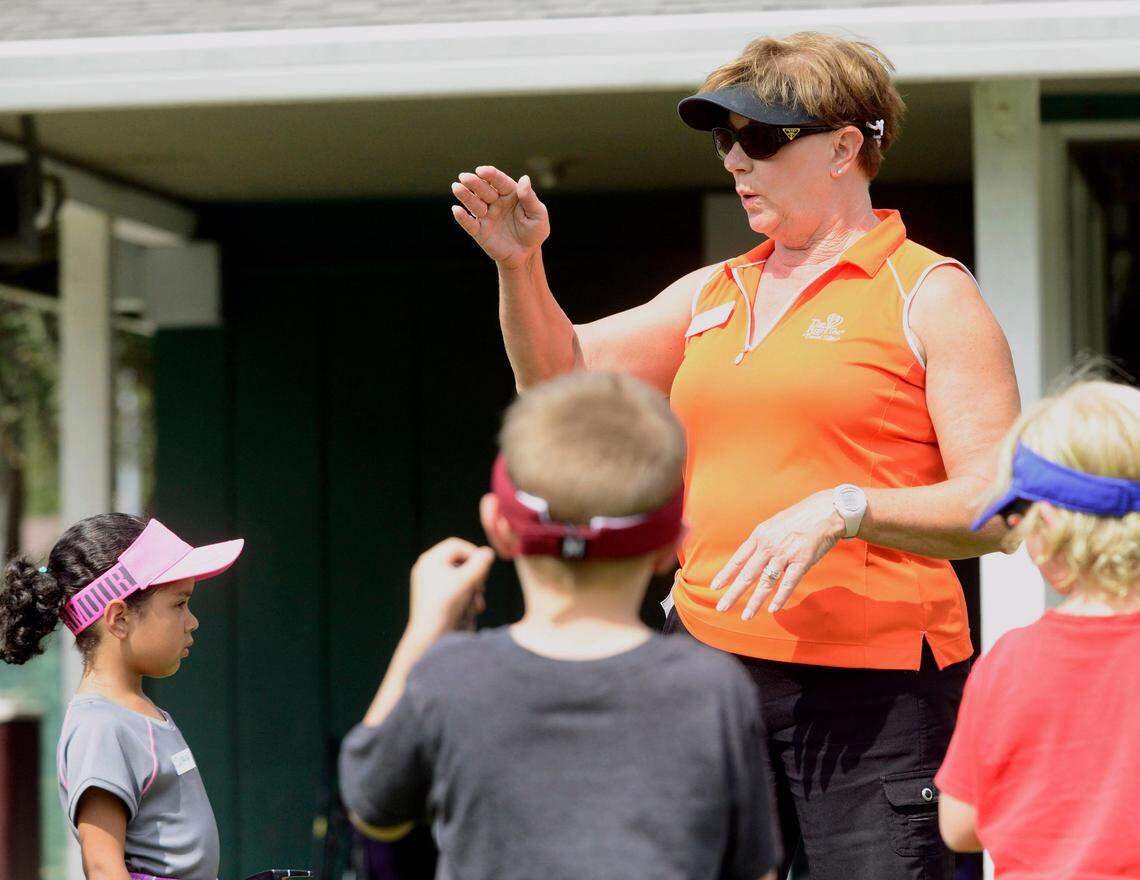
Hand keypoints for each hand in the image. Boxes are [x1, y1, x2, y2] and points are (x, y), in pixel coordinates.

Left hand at [408, 538, 493, 636]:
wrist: (429, 636)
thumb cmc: (446, 605)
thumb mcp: (467, 581)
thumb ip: (480, 564)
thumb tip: (488, 553)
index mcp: (430, 560)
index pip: (456, 545)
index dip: (474, 553)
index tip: (486, 567)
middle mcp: (427, 569)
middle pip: (458, 561)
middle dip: (475, 574)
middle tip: (482, 586)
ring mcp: (429, 584)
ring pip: (458, 577)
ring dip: (473, 588)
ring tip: (477, 603)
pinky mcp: (433, 598)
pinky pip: (453, 590)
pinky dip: (465, 597)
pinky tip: (471, 610)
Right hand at [450, 166, 549, 268]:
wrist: (526, 255)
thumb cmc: (534, 232)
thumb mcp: (538, 215)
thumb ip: (530, 198)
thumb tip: (524, 178)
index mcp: (510, 193)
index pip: (499, 181)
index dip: (490, 175)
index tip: (481, 171)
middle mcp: (495, 201)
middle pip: (483, 189)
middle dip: (475, 183)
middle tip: (465, 178)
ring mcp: (486, 216)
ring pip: (474, 203)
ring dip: (465, 196)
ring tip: (456, 188)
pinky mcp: (479, 231)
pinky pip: (469, 224)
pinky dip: (462, 217)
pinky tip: (456, 210)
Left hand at [711, 491, 845, 618]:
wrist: (825, 511)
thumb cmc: (799, 518)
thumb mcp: (773, 525)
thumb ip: (761, 541)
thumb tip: (750, 556)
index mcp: (759, 536)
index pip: (738, 559)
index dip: (726, 574)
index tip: (715, 587)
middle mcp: (769, 546)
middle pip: (747, 574)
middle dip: (733, 593)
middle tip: (721, 608)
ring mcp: (785, 554)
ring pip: (766, 582)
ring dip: (755, 601)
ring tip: (746, 616)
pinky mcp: (802, 561)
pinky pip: (788, 583)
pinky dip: (780, 597)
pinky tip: (773, 609)